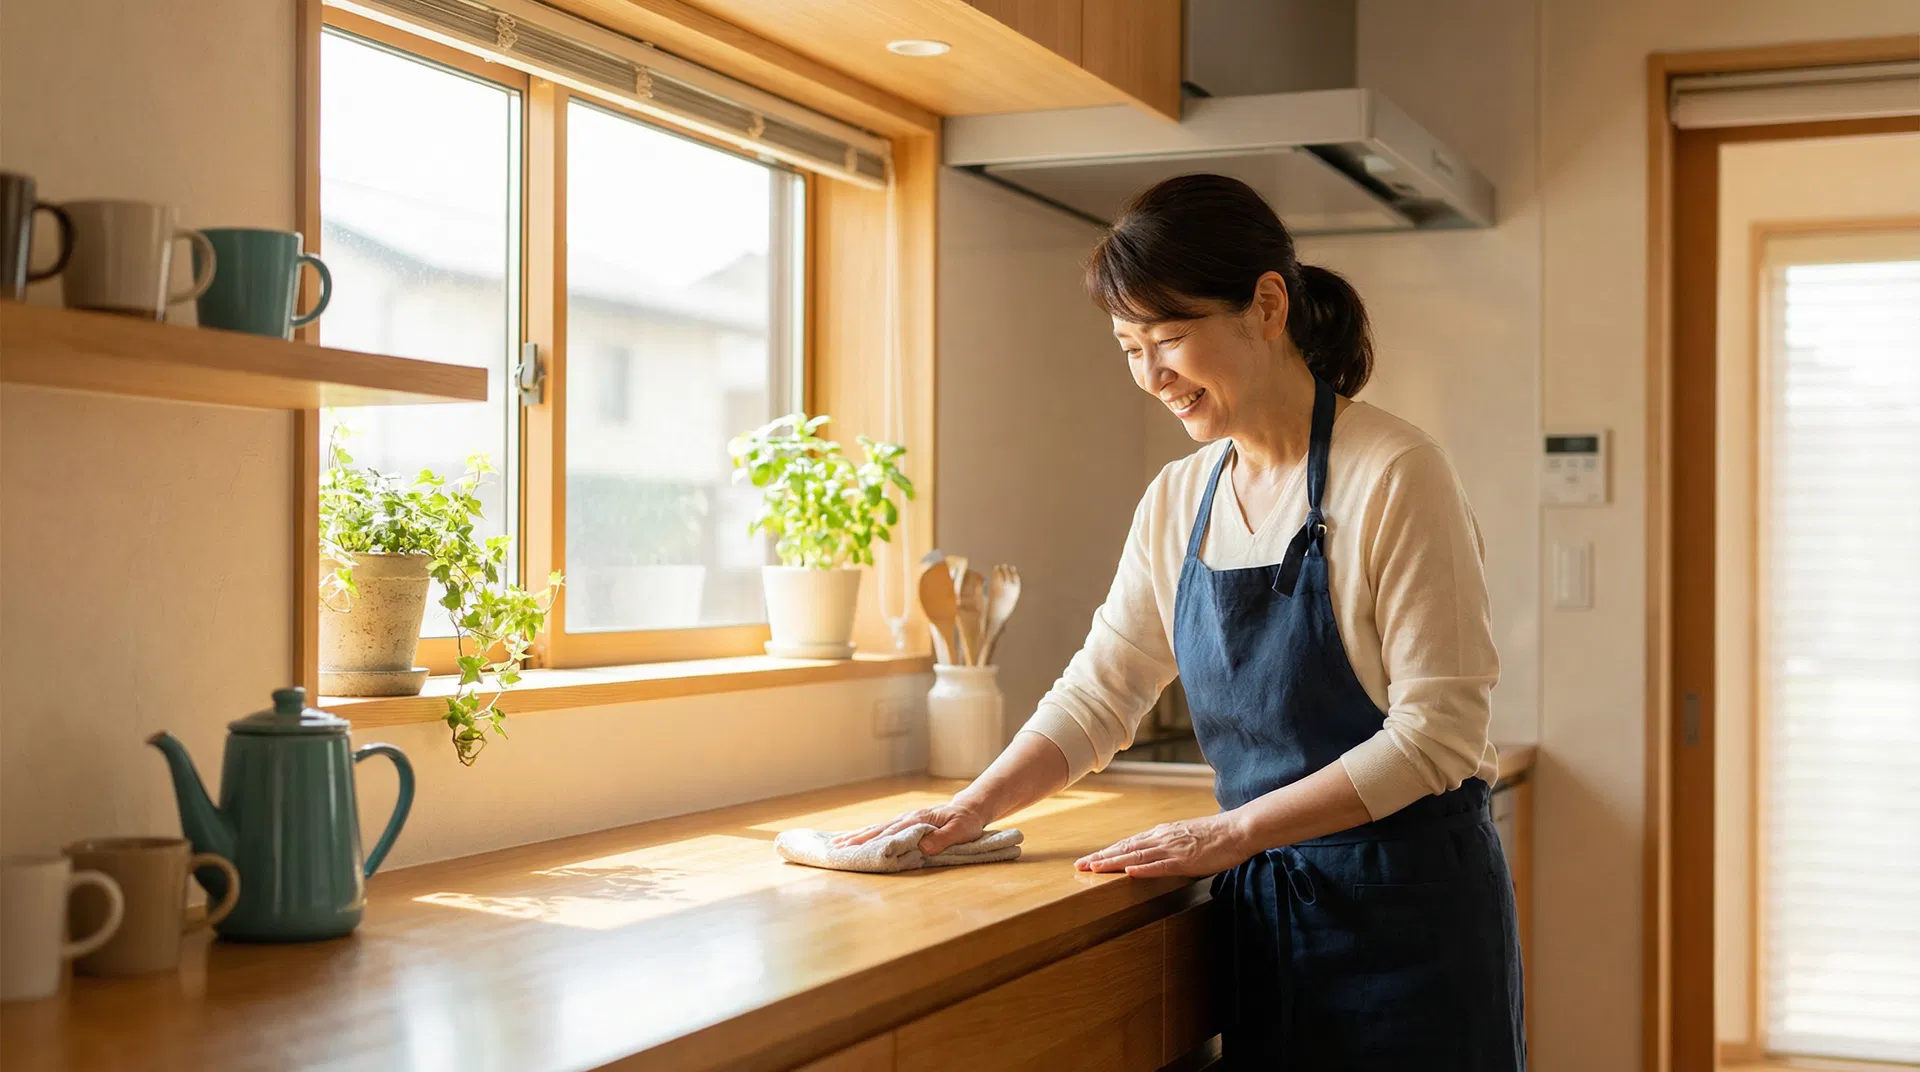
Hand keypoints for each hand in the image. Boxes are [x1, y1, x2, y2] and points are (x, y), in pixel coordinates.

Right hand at [829, 800, 988, 855]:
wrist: (969, 809)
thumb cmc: (966, 822)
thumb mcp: (960, 831)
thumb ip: (942, 840)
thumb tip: (921, 848)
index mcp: (916, 820)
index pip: (891, 833)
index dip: (872, 843)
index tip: (855, 850)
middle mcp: (906, 818)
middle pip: (877, 830)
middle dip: (856, 840)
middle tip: (836, 850)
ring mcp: (904, 820)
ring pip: (876, 829)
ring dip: (856, 836)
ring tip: (837, 845)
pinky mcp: (905, 824)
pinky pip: (882, 830)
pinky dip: (867, 834)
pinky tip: (855, 838)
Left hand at [1075, 812, 1251, 877]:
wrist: (1237, 829)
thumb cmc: (1215, 835)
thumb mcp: (1185, 836)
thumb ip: (1169, 844)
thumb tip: (1155, 854)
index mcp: (1161, 834)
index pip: (1127, 844)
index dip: (1106, 853)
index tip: (1089, 860)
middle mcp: (1161, 838)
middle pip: (1125, 849)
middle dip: (1101, 858)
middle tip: (1079, 866)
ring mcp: (1172, 849)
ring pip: (1136, 856)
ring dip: (1113, 863)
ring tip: (1093, 869)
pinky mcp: (1185, 860)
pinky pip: (1160, 866)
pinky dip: (1143, 869)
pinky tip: (1128, 872)